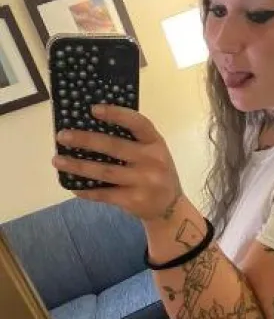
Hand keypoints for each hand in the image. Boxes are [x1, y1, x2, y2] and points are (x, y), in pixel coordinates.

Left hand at [52, 104, 183, 221]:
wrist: (170, 208)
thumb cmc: (156, 173)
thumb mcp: (154, 153)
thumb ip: (133, 141)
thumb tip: (90, 129)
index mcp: (156, 143)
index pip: (137, 123)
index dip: (116, 114)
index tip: (92, 110)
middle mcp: (152, 161)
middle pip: (114, 146)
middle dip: (85, 140)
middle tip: (62, 136)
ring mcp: (143, 182)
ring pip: (104, 171)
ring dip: (78, 166)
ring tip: (58, 161)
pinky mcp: (134, 200)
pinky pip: (105, 194)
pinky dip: (87, 191)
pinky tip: (73, 186)